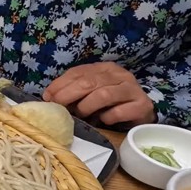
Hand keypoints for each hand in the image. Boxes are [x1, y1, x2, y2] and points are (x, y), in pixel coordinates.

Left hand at [42, 62, 156, 126]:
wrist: (142, 114)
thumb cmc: (111, 104)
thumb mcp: (91, 93)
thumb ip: (73, 91)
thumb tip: (49, 97)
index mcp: (104, 68)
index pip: (78, 72)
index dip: (60, 84)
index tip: (48, 97)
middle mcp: (120, 75)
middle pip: (89, 82)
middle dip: (69, 94)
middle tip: (59, 107)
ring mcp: (132, 89)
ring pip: (104, 94)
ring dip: (87, 106)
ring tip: (81, 115)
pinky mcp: (142, 106)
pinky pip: (119, 111)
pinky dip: (107, 117)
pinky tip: (103, 121)